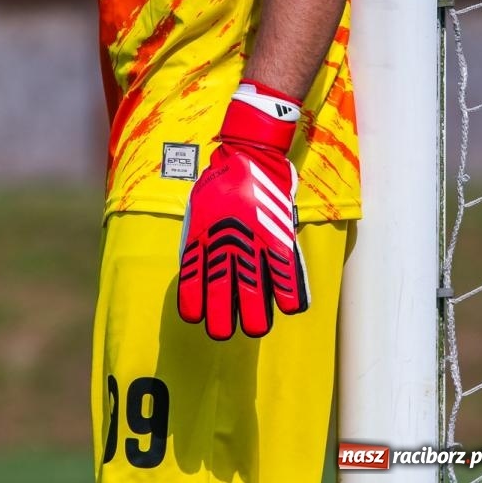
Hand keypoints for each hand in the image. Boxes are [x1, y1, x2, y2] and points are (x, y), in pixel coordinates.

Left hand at [177, 80, 308, 338]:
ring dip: (255, 322)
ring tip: (255, 326)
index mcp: (200, 241)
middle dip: (222, 326)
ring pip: (255, 306)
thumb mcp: (198, 210)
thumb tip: (198, 266)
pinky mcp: (279, 242)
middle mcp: (225, 251)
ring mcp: (254, 249)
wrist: (249, 153)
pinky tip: (287, 305)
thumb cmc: (221, 180)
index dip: (194, 309)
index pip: (192, 289)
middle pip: (221, 308)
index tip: (197, 316)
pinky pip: (287, 284)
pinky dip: (289, 300)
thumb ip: (198, 239)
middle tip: (224, 329)